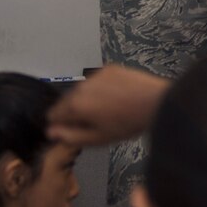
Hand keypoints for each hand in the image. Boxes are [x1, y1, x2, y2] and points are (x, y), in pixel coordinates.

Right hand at [47, 65, 169, 145]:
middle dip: (75, 111)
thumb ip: (70, 136)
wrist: (157, 102)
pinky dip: (101, 88)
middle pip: (67, 100)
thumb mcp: (98, 138)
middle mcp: (80, 86)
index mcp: (75, 105)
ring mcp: (96, 75)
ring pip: (82, 90)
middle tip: (95, 120)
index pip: (53, 114)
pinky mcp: (110, 68)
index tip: (76, 129)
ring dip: (87, 98)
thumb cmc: (127, 124)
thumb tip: (50, 131)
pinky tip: (115, 95)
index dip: (62, 124)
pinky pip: (97, 81)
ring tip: (107, 108)